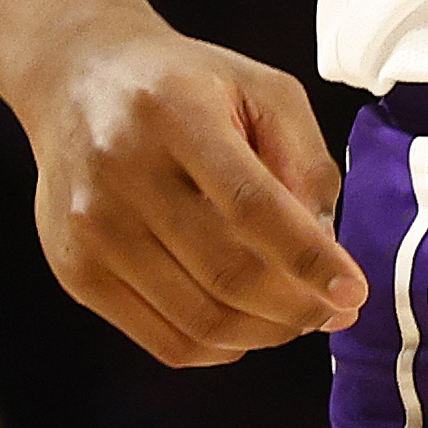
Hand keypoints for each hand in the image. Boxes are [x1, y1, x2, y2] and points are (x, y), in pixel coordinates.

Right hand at [18, 17, 360, 366]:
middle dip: (297, 308)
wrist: (76, 79)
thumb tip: (327, 249)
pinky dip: (219, 348)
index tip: (353, 292)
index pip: (252, 205)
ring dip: (264, 333)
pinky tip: (247, 325)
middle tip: (334, 312)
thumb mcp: (260, 89)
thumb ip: (303, 159)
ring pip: (198, 320)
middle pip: (226, 273)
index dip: (310, 258)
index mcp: (175, 113)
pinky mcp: (74, 271)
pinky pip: (162, 341)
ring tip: (297, 318)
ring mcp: (91, 228)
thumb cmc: (183, 86)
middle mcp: (123, 171)